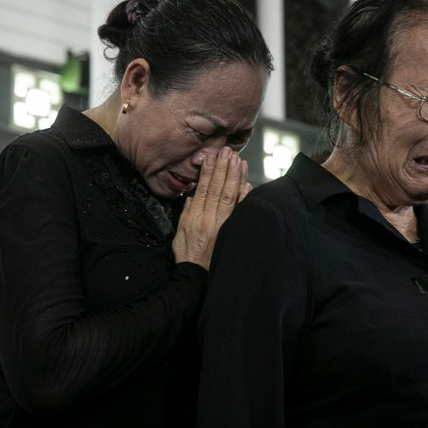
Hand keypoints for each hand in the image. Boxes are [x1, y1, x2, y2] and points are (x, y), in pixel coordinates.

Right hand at [173, 147, 248, 268]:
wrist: (196, 275)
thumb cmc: (187, 253)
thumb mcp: (179, 231)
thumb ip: (186, 212)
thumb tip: (193, 196)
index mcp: (195, 217)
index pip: (203, 190)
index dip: (208, 172)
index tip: (212, 157)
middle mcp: (210, 219)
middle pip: (218, 190)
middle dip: (224, 169)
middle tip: (228, 152)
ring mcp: (223, 225)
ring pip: (230, 197)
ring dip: (235, 177)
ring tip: (239, 161)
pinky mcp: (231, 232)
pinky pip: (239, 212)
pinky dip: (244, 198)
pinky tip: (248, 184)